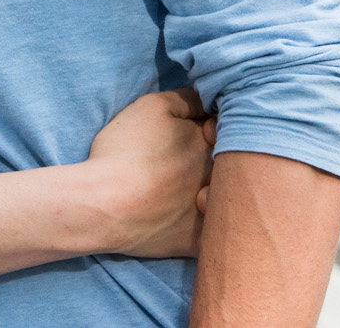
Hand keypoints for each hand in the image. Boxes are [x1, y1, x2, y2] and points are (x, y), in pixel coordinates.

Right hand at [84, 88, 215, 258]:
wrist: (104, 203)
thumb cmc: (126, 151)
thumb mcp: (153, 106)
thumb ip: (188, 99)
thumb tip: (209, 100)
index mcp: (210, 143)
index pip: (229, 131)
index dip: (215, 129)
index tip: (201, 130)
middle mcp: (218, 176)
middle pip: (235, 164)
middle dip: (225, 159)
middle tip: (194, 159)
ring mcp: (211, 212)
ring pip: (229, 200)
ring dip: (222, 192)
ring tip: (194, 189)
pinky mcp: (198, 241)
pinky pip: (218, 236)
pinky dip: (214, 229)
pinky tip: (199, 221)